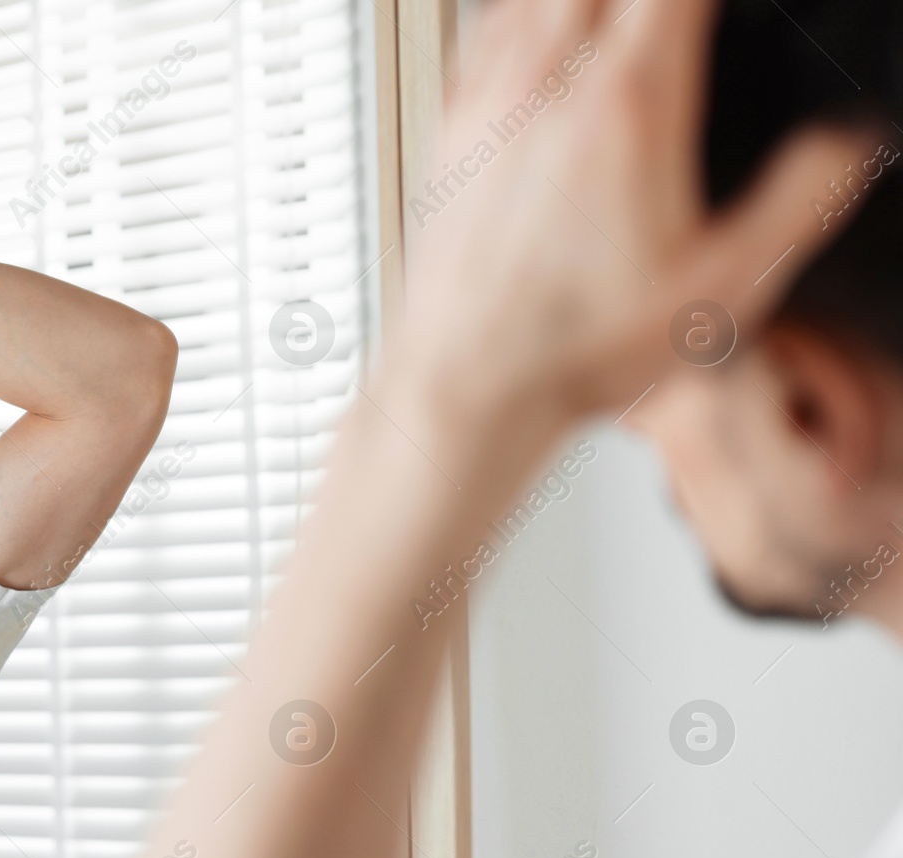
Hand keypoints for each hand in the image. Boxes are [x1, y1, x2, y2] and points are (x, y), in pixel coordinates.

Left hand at [393, 0, 877, 422]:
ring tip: (620, 23)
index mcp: (628, 101)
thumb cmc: (572, 347)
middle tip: (675, 25)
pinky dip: (525, 16)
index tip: (720, 12)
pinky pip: (487, 30)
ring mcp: (490, 102)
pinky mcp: (450, 130)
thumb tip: (844, 148)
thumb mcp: (722, 288)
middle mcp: (548, 84)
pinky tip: (542, 42)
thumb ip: (798, 202)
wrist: (468, 383)